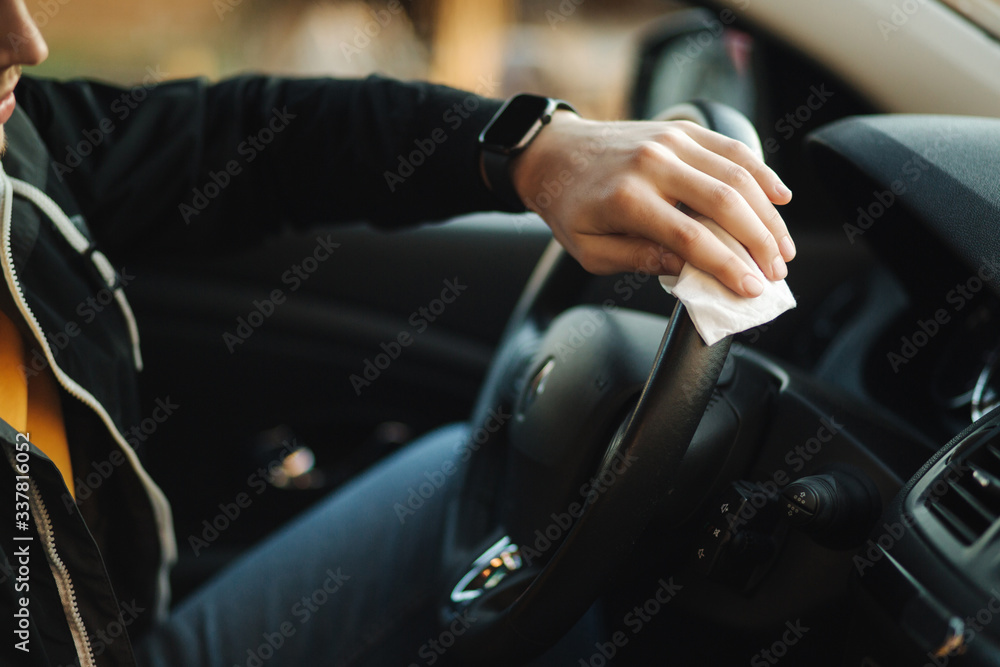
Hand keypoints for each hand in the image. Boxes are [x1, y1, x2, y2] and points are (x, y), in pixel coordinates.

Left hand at [510, 111, 794, 297]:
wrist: (554, 153)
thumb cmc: (570, 207)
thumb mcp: (589, 250)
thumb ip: (638, 259)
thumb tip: (688, 269)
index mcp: (627, 199)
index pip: (692, 238)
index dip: (728, 266)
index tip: (751, 289)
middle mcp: (653, 164)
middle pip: (726, 204)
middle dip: (759, 243)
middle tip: (776, 272)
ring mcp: (671, 142)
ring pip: (738, 175)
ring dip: (768, 214)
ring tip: (782, 247)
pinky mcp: (681, 130)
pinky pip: (732, 149)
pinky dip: (761, 173)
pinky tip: (780, 198)